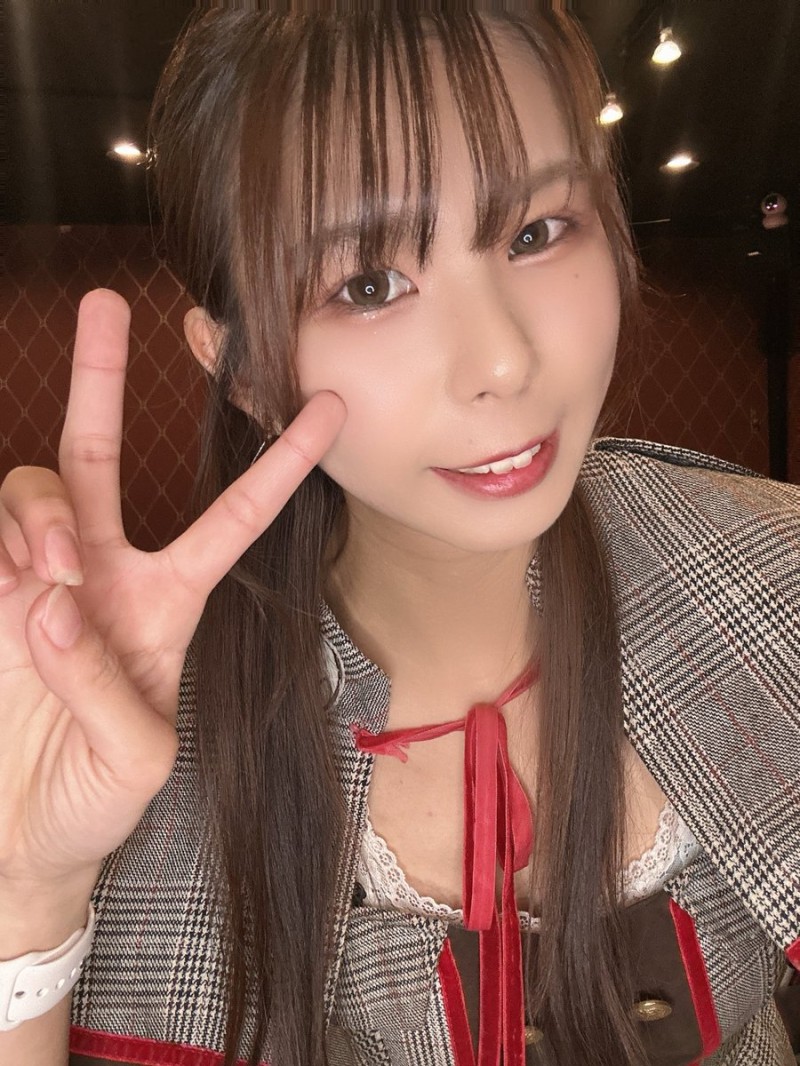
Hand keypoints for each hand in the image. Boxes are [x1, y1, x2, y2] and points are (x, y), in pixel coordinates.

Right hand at [0, 289, 345, 898]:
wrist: (20, 838)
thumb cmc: (96, 800)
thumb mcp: (133, 760)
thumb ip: (104, 684)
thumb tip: (54, 598)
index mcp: (166, 604)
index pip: (230, 519)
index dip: (279, 464)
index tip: (327, 405)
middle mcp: (101, 574)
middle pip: (96, 456)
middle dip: (101, 378)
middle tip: (106, 303)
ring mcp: (33, 580)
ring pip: (32, 489)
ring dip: (37, 511)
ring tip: (48, 571)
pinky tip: (8, 582)